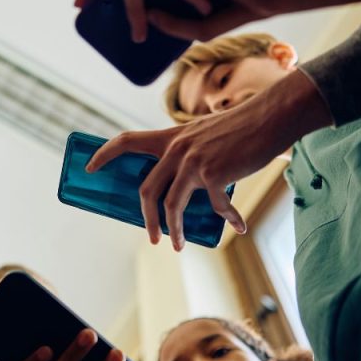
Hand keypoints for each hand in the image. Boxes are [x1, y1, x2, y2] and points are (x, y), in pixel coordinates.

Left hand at [86, 70, 332, 250]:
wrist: (270, 116)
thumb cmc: (242, 126)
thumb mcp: (205, 133)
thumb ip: (189, 152)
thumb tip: (184, 181)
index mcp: (171, 137)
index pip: (126, 141)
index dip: (104, 154)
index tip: (89, 168)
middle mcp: (176, 149)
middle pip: (146, 189)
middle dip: (146, 218)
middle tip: (151, 237)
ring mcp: (193, 162)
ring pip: (171, 205)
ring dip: (173, 229)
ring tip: (178, 245)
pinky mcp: (214, 174)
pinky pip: (217, 206)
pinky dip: (228, 219)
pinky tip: (237, 226)